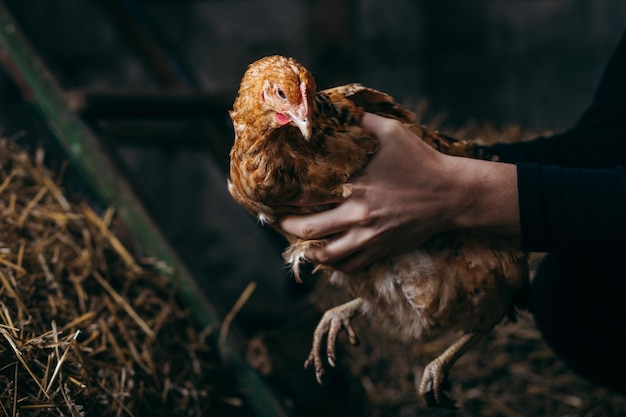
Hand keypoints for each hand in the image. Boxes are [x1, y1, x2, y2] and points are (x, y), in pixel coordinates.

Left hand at [280, 113, 519, 272]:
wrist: (452, 194)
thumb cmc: (421, 161)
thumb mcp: (391, 132)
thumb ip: (361, 122)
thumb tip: (337, 110)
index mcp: (355, 185)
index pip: (307, 197)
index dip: (283, 201)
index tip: (270, 199)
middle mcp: (358, 214)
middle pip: (309, 231)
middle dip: (287, 228)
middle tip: (276, 222)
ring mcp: (370, 236)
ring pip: (327, 256)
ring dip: (308, 252)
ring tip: (300, 244)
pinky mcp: (382, 249)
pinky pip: (351, 266)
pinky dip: (335, 265)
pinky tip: (329, 258)